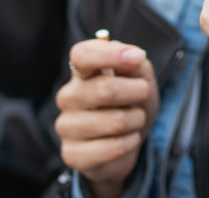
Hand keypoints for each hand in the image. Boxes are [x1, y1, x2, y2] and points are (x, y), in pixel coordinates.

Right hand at [55, 39, 158, 196]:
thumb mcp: (140, 79)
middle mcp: (68, 96)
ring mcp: (67, 126)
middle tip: (142, 95)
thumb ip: (136, 64)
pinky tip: (126, 140)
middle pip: (105, 89)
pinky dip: (131, 142)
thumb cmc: (130, 104)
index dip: (109, 54)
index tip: (136, 57)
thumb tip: (133, 56)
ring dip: (136, 120)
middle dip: (137, 92)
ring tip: (133, 120)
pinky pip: (114, 147)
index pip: (82, 55)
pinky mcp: (72, 154)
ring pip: (115, 121)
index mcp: (82, 72)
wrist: (126, 143)